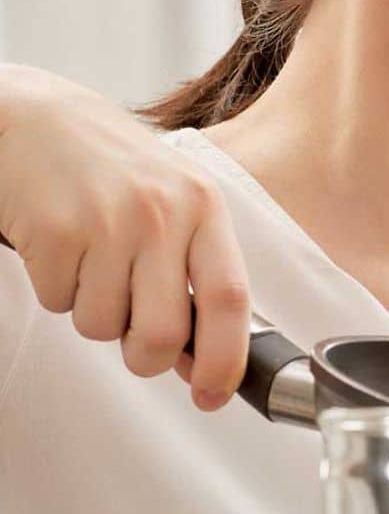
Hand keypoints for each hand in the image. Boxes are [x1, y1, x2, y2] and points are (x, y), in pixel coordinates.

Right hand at [0, 67, 249, 408]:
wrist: (32, 118)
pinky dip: (59, 292)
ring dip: (95, 316)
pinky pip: (59, 303)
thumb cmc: (111, 169)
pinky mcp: (53, 232)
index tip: (213, 394)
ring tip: (92, 267)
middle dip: (145, 357)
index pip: (231, 300)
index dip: (225, 360)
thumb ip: (196, 271)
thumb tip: (203, 360)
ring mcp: (106, 222)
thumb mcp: (175, 201)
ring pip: (103, 326)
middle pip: (163, 333)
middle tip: (133, 341)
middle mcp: (161, 214)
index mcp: (204, 208)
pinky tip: (61, 248)